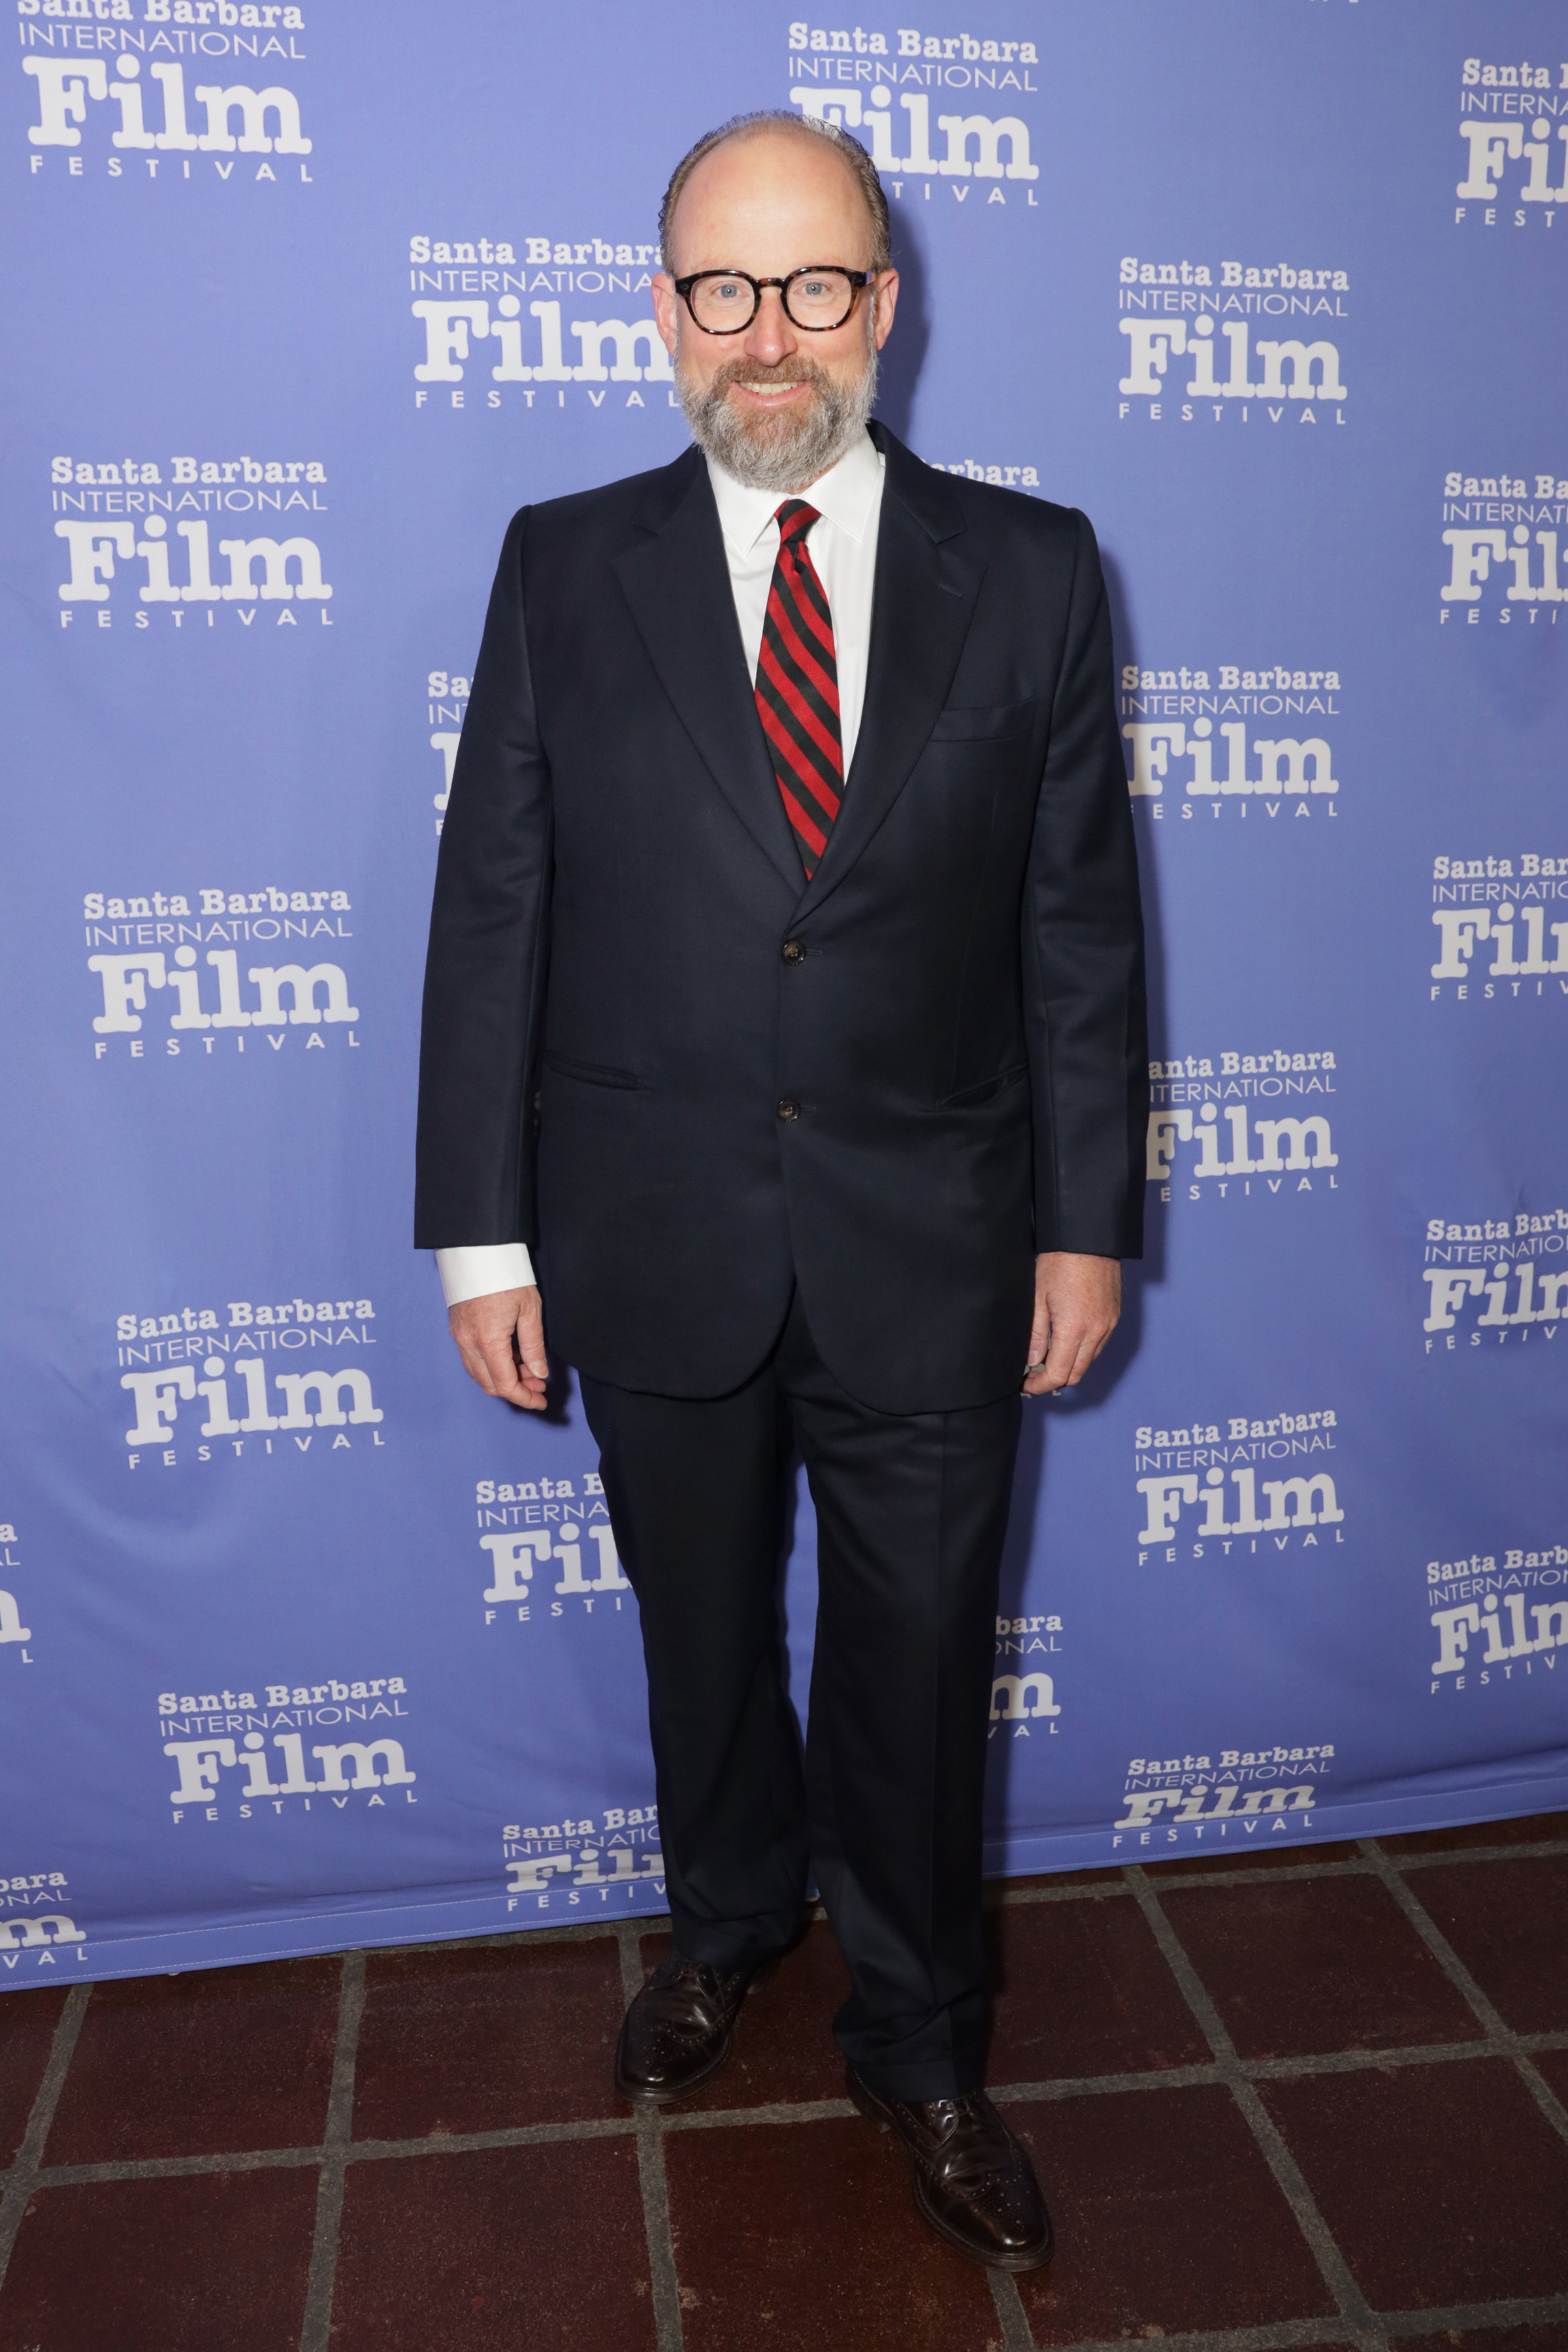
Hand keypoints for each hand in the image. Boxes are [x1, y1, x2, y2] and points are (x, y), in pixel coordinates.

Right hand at [448, 1285, 548, 1411]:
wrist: (478, 1251)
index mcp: (489, 1341)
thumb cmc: (506, 1275)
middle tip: (538, 1385)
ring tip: (528, 1371)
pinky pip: (471, 1360)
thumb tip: (539, 1373)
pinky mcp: (456, 1329)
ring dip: (502, 1379)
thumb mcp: (530, 1310)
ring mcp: (459, 1337)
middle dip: (516, 1390)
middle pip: (490, 1384)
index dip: (524, 1398)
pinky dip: (490, 1366)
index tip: (541, 1401)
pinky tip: (510, 1358)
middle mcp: (469, 1343)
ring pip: (479, 1374)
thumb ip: (533, 1345)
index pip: (505, 1385)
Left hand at [1023, 1253, 1120, 1395]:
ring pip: (1088, 1362)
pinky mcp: (1114, 1317)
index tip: (1026, 1385)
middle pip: (1075, 1374)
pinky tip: (1066, 1341)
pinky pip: (1098, 1346)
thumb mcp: (1037, 1298)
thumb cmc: (1060, 1262)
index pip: (1059, 1375)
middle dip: (1053, 1380)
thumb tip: (1031, 1362)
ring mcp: (1109, 1325)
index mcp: (1074, 1330)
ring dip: (1068, 1366)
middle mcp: (1096, 1333)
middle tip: (1033, 1375)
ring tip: (1047, 1357)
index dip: (1040, 1386)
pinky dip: (1082, 1352)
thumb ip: (1035, 1335)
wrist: (1089, 1238)